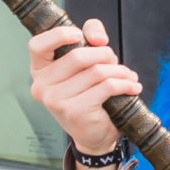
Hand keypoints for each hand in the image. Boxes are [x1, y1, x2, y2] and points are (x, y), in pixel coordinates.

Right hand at [28, 18, 140, 158]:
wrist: (93, 134)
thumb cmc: (88, 94)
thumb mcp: (86, 63)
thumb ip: (90, 37)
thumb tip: (98, 38)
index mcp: (40, 70)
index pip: (37, 45)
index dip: (58, 35)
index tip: (79, 35)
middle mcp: (42, 86)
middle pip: (78, 56)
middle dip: (105, 55)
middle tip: (115, 62)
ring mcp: (56, 101)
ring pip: (97, 72)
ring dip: (120, 71)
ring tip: (128, 76)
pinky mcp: (74, 111)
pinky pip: (107, 87)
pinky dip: (125, 84)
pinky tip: (132, 87)